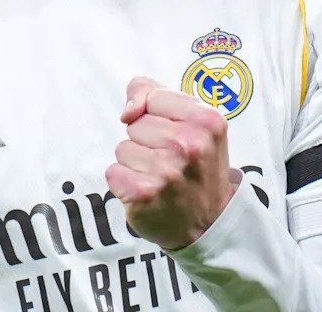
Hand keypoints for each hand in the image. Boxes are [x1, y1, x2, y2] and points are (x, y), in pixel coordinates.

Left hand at [105, 77, 237, 250]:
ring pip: (123, 148)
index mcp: (206, 120)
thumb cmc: (198, 168)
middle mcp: (189, 144)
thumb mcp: (196, 124)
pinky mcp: (144, 192)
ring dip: (135, 163)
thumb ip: (159, 96)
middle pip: (135, 123)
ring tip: (160, 178)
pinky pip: (113, 171)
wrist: (209, 225)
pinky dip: (124, 183)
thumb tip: (128, 110)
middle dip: (146, 141)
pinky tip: (147, 192)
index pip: (152, 96)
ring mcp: (166, 170)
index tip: (170, 133)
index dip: (154, 114)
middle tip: (170, 162)